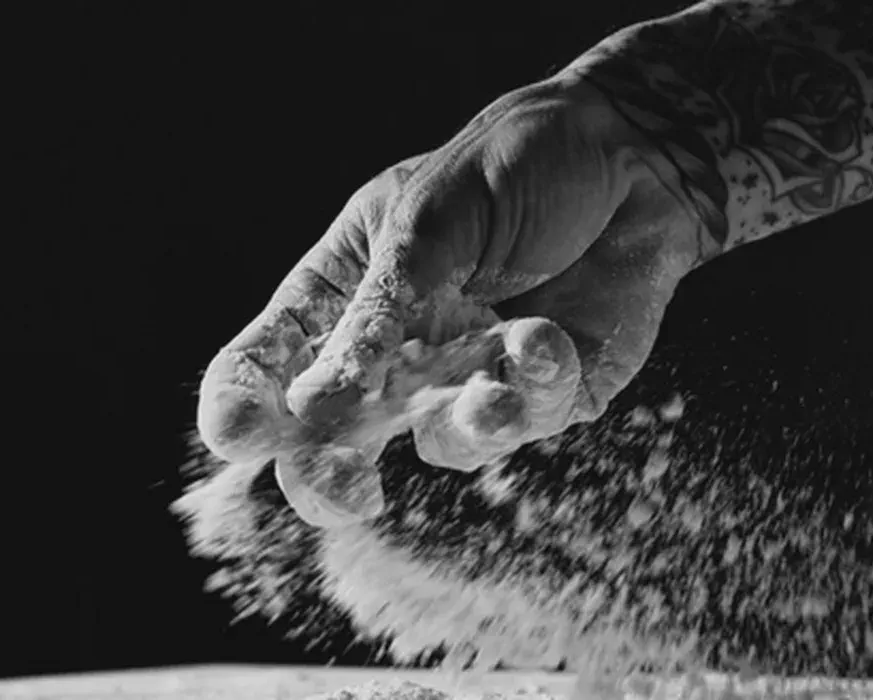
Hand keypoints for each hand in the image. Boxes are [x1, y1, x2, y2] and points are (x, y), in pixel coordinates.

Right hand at [195, 76, 702, 526]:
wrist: (634, 159)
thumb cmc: (514, 165)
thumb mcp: (428, 216)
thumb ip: (379, 307)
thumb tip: (315, 404)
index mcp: (340, 293)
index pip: (262, 362)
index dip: (238, 406)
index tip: (239, 434)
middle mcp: (392, 353)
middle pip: (329, 443)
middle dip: (327, 477)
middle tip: (344, 489)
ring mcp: (463, 383)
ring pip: (439, 445)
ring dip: (466, 420)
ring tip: (492, 392)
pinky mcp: (537, 401)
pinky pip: (519, 422)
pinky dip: (532, 384)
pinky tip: (548, 336)